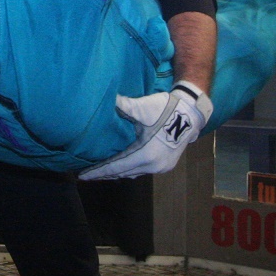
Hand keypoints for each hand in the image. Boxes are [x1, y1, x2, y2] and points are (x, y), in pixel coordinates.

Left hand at [80, 81, 211, 179]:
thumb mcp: (142, 107)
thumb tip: (106, 99)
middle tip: (88, 175)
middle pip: (123, 173)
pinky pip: (143, 170)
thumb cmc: (165, 109)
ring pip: (133, 173)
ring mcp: (161, 167)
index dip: (98, 171)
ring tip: (102, 172)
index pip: (116, 166)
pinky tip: (122, 166)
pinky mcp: (167, 165)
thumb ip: (123, 106)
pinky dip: (130, 169)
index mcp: (145, 154)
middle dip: (105, 174)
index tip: (83, 176)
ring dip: (118, 172)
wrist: (191, 112)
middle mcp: (153, 166)